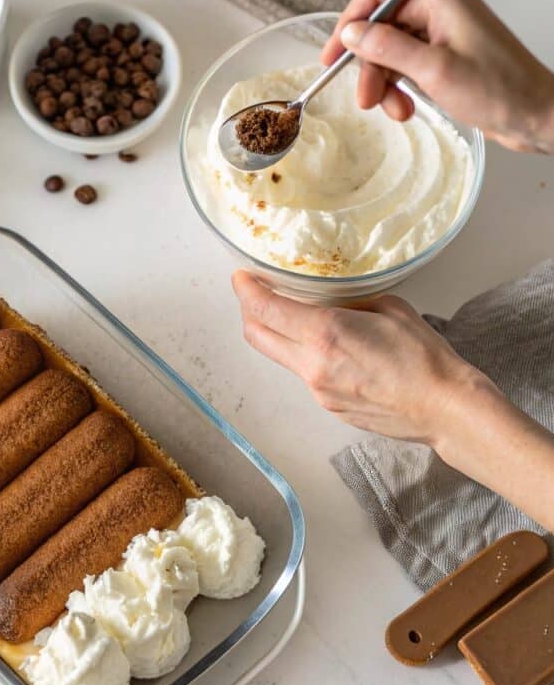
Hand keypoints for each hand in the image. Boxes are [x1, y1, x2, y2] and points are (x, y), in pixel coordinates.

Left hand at [232, 270, 487, 444]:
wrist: (442, 407)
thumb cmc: (424, 357)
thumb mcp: (388, 308)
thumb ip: (351, 300)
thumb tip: (333, 298)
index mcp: (325, 333)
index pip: (265, 309)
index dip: (246, 290)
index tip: (241, 277)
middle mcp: (312, 365)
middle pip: (256, 335)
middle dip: (248, 311)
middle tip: (255, 293)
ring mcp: (317, 390)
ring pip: (278, 356)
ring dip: (276, 334)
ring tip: (291, 316)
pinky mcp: (327, 406)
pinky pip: (302, 374)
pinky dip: (303, 355)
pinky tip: (326, 346)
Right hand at [321, 0, 553, 153]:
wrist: (534, 114)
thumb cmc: (499, 89)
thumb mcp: (432, 70)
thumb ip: (387, 48)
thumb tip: (350, 34)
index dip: (348, 27)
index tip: (331, 59)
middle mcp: (438, 6)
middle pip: (379, 28)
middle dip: (370, 67)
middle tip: (367, 100)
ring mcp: (441, 29)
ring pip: (390, 51)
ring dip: (386, 84)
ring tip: (397, 111)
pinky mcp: (444, 53)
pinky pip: (406, 65)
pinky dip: (400, 88)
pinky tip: (406, 107)